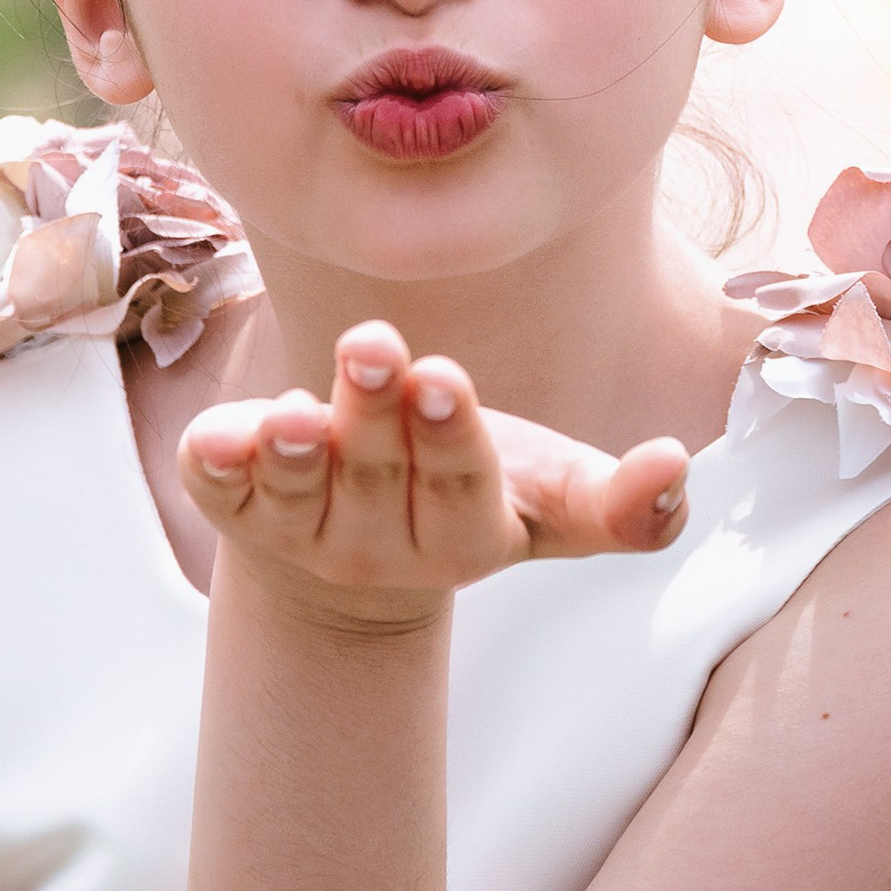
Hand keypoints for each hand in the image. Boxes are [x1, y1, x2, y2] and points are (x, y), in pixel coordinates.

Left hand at [178, 323, 689, 630]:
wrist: (367, 544)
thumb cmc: (475, 490)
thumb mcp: (555, 499)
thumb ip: (620, 503)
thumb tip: (674, 468)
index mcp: (468, 536)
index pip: (463, 486)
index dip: (451, 437)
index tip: (443, 378)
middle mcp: (383, 546)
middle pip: (380, 474)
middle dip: (376, 411)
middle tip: (375, 344)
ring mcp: (305, 534)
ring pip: (297, 493)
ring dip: (296, 452)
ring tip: (297, 409)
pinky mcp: (239, 513)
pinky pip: (220, 497)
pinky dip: (215, 468)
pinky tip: (215, 438)